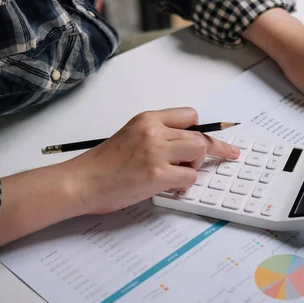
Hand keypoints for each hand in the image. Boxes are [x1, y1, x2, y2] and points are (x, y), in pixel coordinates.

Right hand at [69, 107, 239, 213]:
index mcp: (146, 119)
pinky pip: (190, 177)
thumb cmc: (102, 165)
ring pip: (199, 152)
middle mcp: (153, 131)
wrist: (80, 182)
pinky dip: (184, 184)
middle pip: (200, 136)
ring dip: (195, 166)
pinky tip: (169, 186)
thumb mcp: (130, 136)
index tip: (217, 138)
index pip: (189, 116)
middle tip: (222, 157)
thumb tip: (184, 147)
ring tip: (176, 174)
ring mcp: (156, 152)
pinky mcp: (157, 174)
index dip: (204, 129)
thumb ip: (157, 136)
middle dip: (210, 150)